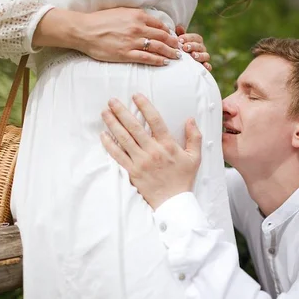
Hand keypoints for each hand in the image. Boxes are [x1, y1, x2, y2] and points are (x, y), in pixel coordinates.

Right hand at [33, 7, 181, 66]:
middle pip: (162, 37)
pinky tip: (164, 62)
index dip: (169, 33)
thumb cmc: (100, 21)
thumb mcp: (121, 12)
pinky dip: (157, 60)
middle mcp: (137, 28)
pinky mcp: (126, 54)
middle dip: (173, 43)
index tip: (174, 38)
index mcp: (137, 16)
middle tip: (180, 49)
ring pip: (157, 47)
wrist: (84, 30)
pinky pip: (146, 57)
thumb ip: (135, 16)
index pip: (160, 25)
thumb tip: (147, 20)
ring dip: (169, 52)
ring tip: (176, 57)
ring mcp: (132, 42)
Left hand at [100, 94, 202, 209]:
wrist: (173, 202)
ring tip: (105, 113)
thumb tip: (190, 119)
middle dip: (121, 111)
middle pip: (134, 127)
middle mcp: (152, 151)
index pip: (154, 120)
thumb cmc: (184, 179)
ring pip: (123, 139)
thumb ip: (194, 137)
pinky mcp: (132, 172)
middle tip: (112, 100)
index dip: (144, 106)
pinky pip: (117, 156)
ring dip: (112, 124)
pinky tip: (103, 135)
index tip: (136, 95)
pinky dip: (109, 145)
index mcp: (167, 145)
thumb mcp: (195, 157)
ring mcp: (140, 161)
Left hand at [176, 25, 211, 70]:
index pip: (195, 37)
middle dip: (192, 46)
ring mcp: (204, 58)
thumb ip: (179, 35)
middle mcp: (202, 49)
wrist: (181, 62)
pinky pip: (209, 67)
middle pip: (200, 46)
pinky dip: (208, 66)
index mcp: (196, 41)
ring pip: (206, 55)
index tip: (179, 40)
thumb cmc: (180, 50)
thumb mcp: (179, 42)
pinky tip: (204, 66)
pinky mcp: (204, 67)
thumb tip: (179, 27)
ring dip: (200, 55)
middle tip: (185, 47)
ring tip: (193, 55)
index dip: (188, 38)